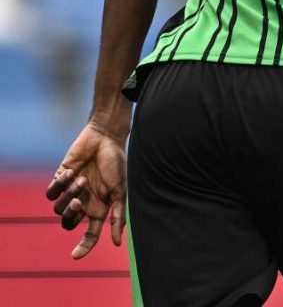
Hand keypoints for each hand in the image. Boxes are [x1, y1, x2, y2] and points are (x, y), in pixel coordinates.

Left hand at [46, 123, 127, 258]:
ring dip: (69, 194)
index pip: (90, 235)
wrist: (105, 138)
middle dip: (70, 216)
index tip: (75, 256)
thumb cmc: (116, 164)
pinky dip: (59, 184)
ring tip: (81, 179)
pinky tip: (71, 172)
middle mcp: (84, 203)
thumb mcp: (120, 191)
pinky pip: (51, 192)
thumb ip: (118, 217)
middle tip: (79, 201)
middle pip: (68, 224)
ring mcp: (71, 192)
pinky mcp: (60, 179)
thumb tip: (118, 243)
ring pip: (58, 208)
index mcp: (100, 209)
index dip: (83, 247)